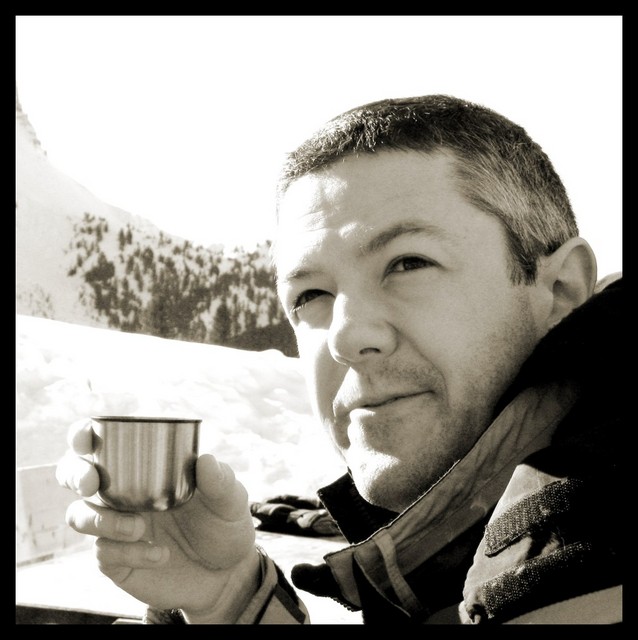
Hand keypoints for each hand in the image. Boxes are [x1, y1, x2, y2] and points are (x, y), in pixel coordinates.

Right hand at [56, 420, 260, 620]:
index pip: (103, 445)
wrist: (226, 574)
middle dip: (75, 474)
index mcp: (145, 468)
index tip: (86, 439)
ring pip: (80, 516)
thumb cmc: (224, 525)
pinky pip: (103, 554)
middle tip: (92, 483)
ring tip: (140, 528)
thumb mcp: (231, 500)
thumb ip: (221, 481)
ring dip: (103, 520)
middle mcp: (123, 494)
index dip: (83, 436)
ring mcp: (116, 528)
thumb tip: (205, 459)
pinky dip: (130, 553)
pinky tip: (160, 555)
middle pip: (73, 476)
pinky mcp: (117, 561)